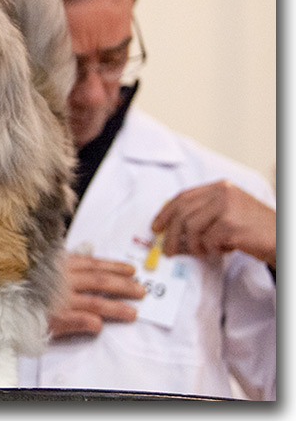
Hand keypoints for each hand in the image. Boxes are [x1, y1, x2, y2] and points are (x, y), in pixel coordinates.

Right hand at [48, 253, 145, 338]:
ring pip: (95, 302)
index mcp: (61, 265)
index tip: (132, 270)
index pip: (93, 264)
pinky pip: (79, 320)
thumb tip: (89, 253)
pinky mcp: (55, 318)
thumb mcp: (42, 265)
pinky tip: (100, 326)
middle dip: (124, 286)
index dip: (114, 267)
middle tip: (141, 291)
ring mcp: (59, 299)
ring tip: (133, 313)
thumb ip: (65, 262)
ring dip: (116, 308)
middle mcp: (62, 279)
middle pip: (99, 281)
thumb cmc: (26, 281)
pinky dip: (91, 322)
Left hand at [151, 181, 275, 267]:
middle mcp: (221, 193)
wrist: (282, 238)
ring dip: (194, 245)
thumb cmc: (254, 228)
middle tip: (168, 250)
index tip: (156, 227)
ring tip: (204, 251)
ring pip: (191, 228)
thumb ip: (204, 211)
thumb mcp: (229, 210)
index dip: (165, 213)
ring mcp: (226, 207)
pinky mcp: (231, 225)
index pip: (183, 197)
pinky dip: (213, 249)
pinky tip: (224, 249)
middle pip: (182, 212)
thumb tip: (172, 226)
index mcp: (219, 187)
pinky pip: (208, 241)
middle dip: (171, 234)